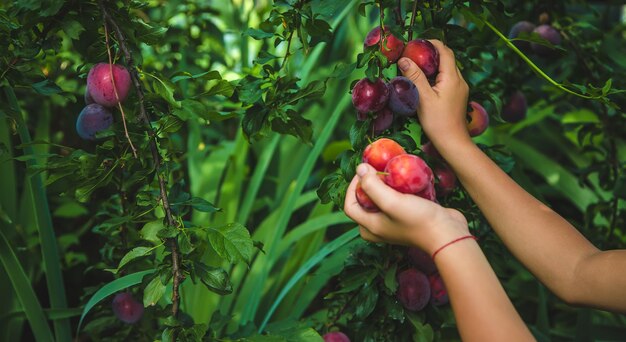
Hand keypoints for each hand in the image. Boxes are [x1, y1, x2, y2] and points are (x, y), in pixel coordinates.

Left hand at [344, 163, 469, 254]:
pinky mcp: (407, 219)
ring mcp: (394, 224)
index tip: (364, 171)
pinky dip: (396, 191)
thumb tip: (360, 168)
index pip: (350, 205)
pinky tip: (405, 180)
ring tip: (391, 173)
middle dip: (367, 186)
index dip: (352, 187)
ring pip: (380, 202)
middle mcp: (379, 227)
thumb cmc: (418, 220)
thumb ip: (372, 186)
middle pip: (363, 204)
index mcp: (370, 227)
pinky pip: (395, 202)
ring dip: (383, 187)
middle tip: (377, 171)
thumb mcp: (391, 201)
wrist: (448, 235)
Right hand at [397, 40, 469, 148]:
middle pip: (447, 58)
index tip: (417, 42)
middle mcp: (459, 80)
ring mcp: (460, 89)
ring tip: (417, 66)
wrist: (452, 142)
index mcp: (452, 78)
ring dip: (434, 65)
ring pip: (447, 69)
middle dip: (431, 53)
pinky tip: (425, 83)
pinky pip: (448, 79)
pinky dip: (436, 75)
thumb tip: (404, 59)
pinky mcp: (457, 97)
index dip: (432, 43)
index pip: (445, 51)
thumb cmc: (438, 122)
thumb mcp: (423, 98)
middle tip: (414, 53)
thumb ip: (414, 77)